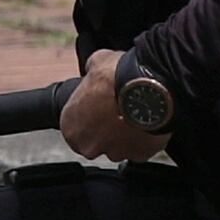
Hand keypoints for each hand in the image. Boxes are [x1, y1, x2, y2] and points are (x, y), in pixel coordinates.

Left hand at [61, 48, 167, 164]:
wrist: (149, 85)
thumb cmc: (117, 76)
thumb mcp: (95, 64)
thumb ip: (91, 72)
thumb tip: (95, 68)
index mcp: (71, 128)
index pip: (75, 129)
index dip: (88, 117)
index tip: (98, 107)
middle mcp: (90, 146)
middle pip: (95, 142)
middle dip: (105, 130)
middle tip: (117, 110)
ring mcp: (116, 153)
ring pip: (119, 147)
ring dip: (125, 134)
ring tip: (134, 113)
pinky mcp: (140, 155)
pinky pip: (141, 148)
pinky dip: (144, 137)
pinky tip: (148, 120)